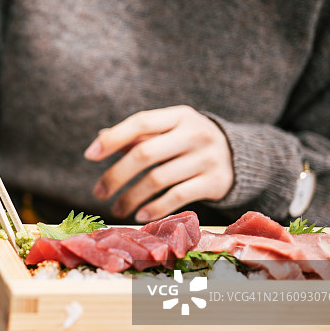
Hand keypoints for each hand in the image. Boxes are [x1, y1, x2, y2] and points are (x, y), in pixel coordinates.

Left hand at [84, 105, 233, 222]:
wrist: (239, 156)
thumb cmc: (189, 142)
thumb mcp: (169, 130)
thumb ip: (138, 135)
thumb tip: (100, 139)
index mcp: (178, 116)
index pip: (140, 122)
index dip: (113, 139)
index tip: (90, 155)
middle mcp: (194, 133)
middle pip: (145, 154)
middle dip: (116, 176)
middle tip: (99, 192)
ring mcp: (206, 158)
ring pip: (157, 179)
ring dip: (131, 197)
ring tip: (116, 208)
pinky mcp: (215, 182)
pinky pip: (177, 197)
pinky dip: (154, 207)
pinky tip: (140, 215)